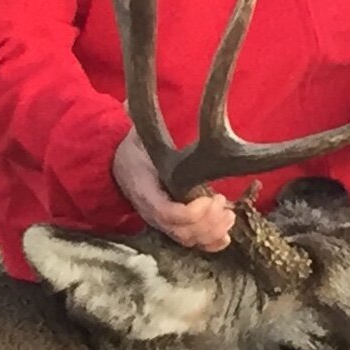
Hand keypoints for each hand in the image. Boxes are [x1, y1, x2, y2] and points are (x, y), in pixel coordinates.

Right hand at [111, 130, 235, 250]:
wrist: (121, 167)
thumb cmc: (137, 150)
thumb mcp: (139, 138)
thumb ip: (143, 125)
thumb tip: (136, 105)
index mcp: (143, 190)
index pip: (166, 213)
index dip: (192, 212)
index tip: (212, 196)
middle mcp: (150, 213)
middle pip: (182, 232)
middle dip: (208, 221)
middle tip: (223, 202)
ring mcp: (161, 223)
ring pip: (189, 240)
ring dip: (213, 231)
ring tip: (228, 213)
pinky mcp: (171, 227)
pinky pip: (191, 244)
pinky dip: (211, 243)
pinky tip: (226, 235)